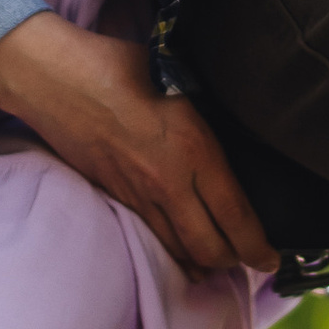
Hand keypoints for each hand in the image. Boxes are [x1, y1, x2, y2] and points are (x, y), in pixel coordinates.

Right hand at [0, 14, 276, 276]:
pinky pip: (151, 235)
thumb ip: (205, 118)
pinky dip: (172, 249)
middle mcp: (169, 183)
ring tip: (219, 260)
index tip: (271, 259)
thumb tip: (227, 137)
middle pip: (209, 247)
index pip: (236, 215)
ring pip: (178, 249)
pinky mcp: (115, 197)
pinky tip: (179, 246)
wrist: (57, 80)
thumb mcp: (180, 83)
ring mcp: (138, 195)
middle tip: (250, 260)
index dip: (258, 246)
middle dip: (234, 261)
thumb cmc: (120, 67)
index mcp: (195, 150)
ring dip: (202, 262)